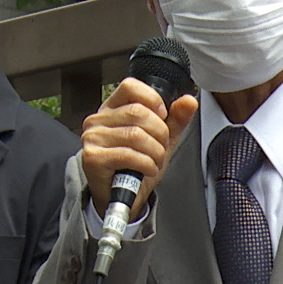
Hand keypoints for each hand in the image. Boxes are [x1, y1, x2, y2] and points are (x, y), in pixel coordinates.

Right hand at [80, 78, 198, 214]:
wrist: (120, 196)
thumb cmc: (135, 166)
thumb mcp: (159, 140)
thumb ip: (175, 120)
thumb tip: (188, 101)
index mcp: (112, 108)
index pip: (131, 87)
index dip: (153, 100)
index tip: (162, 117)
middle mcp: (98, 120)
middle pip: (139, 112)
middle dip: (160, 133)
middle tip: (160, 148)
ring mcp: (93, 138)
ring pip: (136, 135)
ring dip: (155, 152)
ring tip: (154, 161)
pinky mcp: (93, 158)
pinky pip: (129, 155)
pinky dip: (147, 164)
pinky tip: (147, 169)